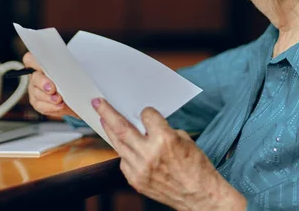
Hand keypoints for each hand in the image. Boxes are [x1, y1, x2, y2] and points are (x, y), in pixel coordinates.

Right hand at [22, 52, 78, 118]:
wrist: (78, 97)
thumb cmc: (74, 80)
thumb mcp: (72, 71)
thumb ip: (66, 67)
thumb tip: (68, 67)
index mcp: (43, 64)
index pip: (31, 59)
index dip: (35, 63)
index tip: (45, 68)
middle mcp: (37, 76)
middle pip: (35, 77)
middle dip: (44, 83)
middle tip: (53, 89)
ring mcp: (35, 90)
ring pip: (36, 93)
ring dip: (48, 98)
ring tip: (59, 99)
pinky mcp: (38, 102)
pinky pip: (39, 105)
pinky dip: (50, 107)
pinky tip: (59, 106)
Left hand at [92, 98, 245, 210]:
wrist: (201, 196)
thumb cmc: (197, 167)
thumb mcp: (184, 140)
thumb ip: (163, 130)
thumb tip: (146, 125)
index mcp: (165, 139)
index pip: (147, 115)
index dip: (146, 112)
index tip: (145, 112)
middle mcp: (149, 153)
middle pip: (122, 127)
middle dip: (108, 112)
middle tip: (98, 102)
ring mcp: (140, 169)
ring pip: (118, 144)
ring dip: (109, 130)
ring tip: (104, 120)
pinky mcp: (136, 181)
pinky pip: (124, 161)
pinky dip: (123, 151)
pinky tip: (124, 146)